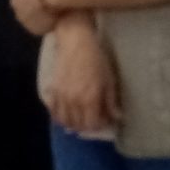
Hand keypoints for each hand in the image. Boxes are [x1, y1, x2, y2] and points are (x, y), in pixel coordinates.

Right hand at [49, 22, 119, 137]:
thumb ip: (111, 100)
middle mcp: (74, 101)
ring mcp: (61, 97)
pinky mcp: (53, 90)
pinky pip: (53, 111)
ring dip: (73, 125)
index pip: (93, 124)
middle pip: (78, 125)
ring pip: (64, 121)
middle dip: (87, 127)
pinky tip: (65, 115)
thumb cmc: (96, 59)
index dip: (100, 126)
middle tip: (94, 121)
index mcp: (90, 99)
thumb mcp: (109, 79)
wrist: (76, 42)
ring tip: (80, 121)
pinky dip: (58, 117)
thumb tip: (116, 117)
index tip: (105, 121)